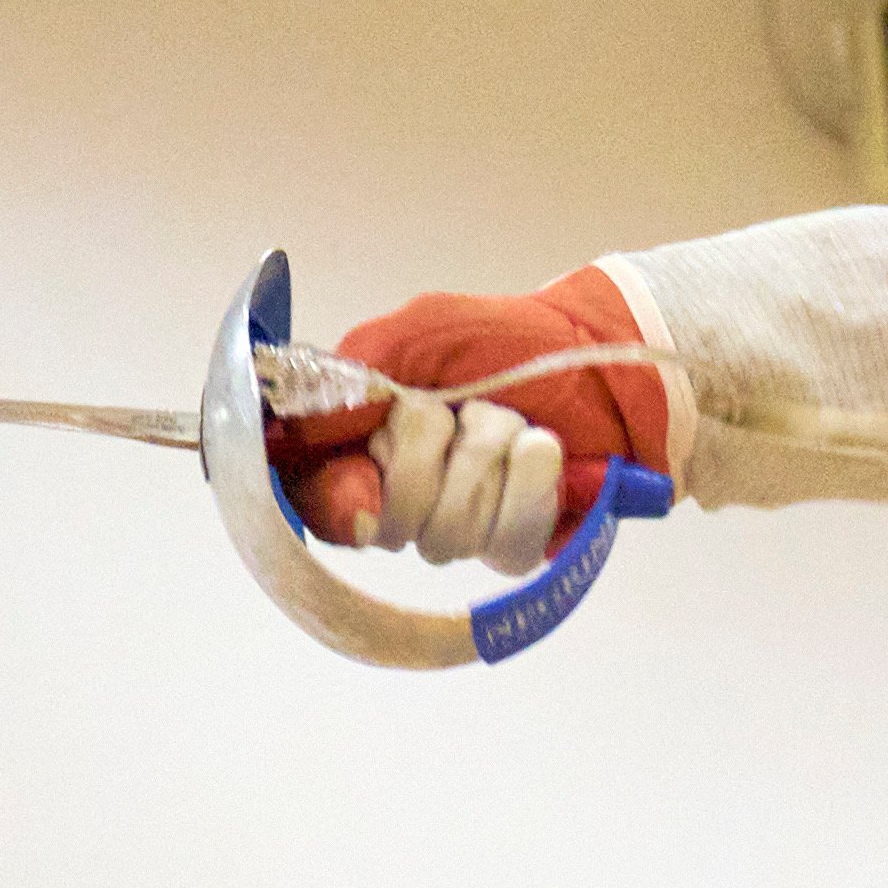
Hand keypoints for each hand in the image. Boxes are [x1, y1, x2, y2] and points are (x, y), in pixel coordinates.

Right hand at [289, 266, 669, 562]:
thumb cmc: (502, 342)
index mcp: (360, 447)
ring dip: (485, 457)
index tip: (366, 468)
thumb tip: (290, 443)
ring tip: (507, 421)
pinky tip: (541, 450)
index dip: (340, 493)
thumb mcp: (409, 341)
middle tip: (455, 411)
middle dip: (427, 454)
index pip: (314, 498)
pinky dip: (530, 481)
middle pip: (386, 522)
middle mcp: (400, 497)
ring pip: (447, 532)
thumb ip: (346, 386)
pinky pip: (506, 538)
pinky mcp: (512, 547)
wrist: (596, 357)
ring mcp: (457, 527)